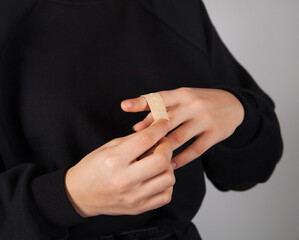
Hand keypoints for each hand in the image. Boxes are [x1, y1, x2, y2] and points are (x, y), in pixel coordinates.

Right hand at [65, 119, 174, 217]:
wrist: (79, 195)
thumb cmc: (92, 168)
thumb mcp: (108, 147)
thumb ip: (133, 140)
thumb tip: (156, 131)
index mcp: (114, 160)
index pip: (145, 140)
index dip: (159, 128)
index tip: (163, 124)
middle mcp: (124, 180)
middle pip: (162, 161)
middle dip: (167, 147)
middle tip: (161, 144)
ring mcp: (133, 197)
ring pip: (168, 179)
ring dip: (168, 166)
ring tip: (157, 162)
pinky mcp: (138, 208)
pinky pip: (166, 196)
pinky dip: (166, 184)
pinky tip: (156, 177)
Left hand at [121, 87, 244, 169]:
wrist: (234, 104)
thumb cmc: (199, 102)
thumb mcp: (183, 99)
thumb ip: (161, 110)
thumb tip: (137, 127)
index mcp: (182, 93)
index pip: (159, 98)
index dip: (140, 102)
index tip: (124, 106)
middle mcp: (193, 104)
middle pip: (167, 120)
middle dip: (150, 133)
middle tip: (135, 146)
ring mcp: (206, 120)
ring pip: (179, 137)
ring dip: (163, 149)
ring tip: (149, 159)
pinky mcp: (215, 134)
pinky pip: (195, 150)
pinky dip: (181, 159)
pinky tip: (170, 165)